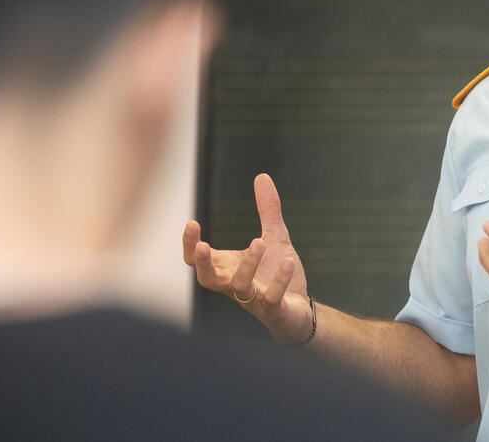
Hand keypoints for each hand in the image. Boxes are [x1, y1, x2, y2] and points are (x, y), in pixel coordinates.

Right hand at [182, 173, 312, 341]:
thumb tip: (262, 175)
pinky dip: (278, 281)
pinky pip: (271, 298)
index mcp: (227, 268)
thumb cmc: (276, 275)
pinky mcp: (274, 310)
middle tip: (204, 245)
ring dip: (248, 264)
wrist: (298, 312)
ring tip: (258, 241)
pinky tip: (287, 261)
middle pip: (207, 279)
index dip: (190, 244)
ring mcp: (253, 299)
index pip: (197, 260)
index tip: (192, 222)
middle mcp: (234, 285)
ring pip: (240, 287)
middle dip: (203, 263)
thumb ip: (267, 210)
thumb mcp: (274, 237)